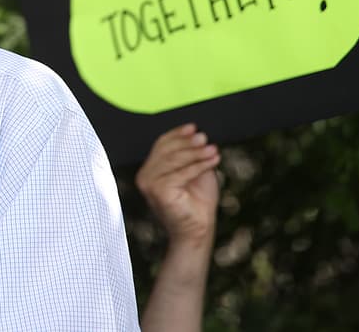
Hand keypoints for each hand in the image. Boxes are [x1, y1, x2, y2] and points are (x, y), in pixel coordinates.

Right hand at [135, 123, 219, 247]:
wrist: (197, 231)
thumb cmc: (197, 203)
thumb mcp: (195, 171)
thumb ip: (192, 155)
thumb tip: (197, 134)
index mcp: (151, 169)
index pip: (161, 144)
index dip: (177, 134)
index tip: (193, 127)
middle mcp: (145, 175)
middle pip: (167, 149)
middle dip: (188, 142)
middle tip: (205, 138)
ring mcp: (149, 183)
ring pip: (175, 159)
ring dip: (196, 153)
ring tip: (213, 150)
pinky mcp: (158, 190)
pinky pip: (181, 172)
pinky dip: (199, 165)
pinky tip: (212, 161)